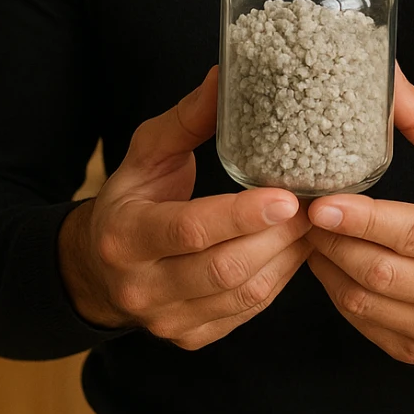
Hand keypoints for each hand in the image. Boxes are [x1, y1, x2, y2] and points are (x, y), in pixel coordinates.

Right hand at [58, 66, 312, 349]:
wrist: (98, 266)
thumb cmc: (132, 198)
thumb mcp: (147, 153)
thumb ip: (187, 119)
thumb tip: (225, 76)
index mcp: (125, 236)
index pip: (191, 229)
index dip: (242, 215)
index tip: (286, 196)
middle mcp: (141, 286)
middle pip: (223, 267)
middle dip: (277, 236)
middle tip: (315, 206)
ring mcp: (166, 319)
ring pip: (242, 294)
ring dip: (286, 258)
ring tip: (313, 224)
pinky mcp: (190, 337)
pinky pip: (246, 312)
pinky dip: (278, 280)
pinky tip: (294, 250)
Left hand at [305, 66, 413, 365]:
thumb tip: (384, 74)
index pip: (410, 231)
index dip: (360, 219)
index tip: (320, 203)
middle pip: (379, 270)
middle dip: (331, 240)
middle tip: (300, 210)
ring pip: (364, 302)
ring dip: (327, 266)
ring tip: (310, 232)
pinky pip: (364, 324)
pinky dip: (337, 292)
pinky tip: (329, 262)